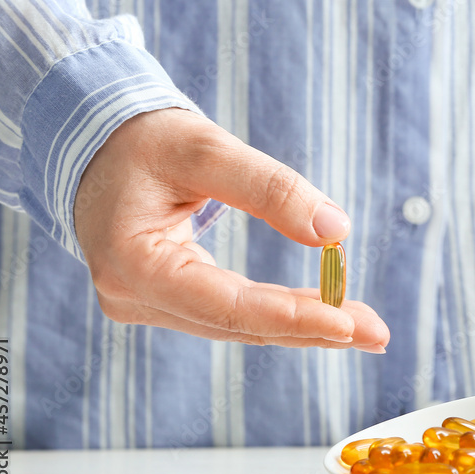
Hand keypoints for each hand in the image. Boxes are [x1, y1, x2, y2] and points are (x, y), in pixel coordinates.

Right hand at [74, 108, 389, 351]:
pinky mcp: (166, 299)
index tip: (348, 323)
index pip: (224, 305)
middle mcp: (134, 297)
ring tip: (366, 327)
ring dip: (304, 325)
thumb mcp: (205, 147)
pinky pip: (231, 313)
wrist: (96, 143)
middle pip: (238, 325)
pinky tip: (325, 314)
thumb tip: (335, 230)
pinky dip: (280, 311)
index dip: (289, 316)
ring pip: (239, 325)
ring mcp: (147, 304)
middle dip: (312, 329)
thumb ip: (269, 187)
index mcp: (132, 263)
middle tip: (378, 333)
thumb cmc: (142, 140)